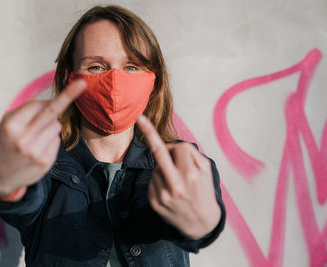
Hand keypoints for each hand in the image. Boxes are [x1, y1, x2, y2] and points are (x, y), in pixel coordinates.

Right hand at [0, 80, 86, 199]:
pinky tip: (37, 149)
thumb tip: (53, 102)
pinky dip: (50, 140)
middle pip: (52, 112)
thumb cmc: (3, 144)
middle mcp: (24, 138)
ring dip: (49, 126)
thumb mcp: (7, 125)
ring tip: (34, 138)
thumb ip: (27, 112)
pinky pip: (57, 140)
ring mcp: (36, 151)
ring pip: (56, 126)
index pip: (38, 104)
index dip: (54, 97)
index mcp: (11, 125)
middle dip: (68, 96)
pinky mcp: (46, 162)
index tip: (76, 84)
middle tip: (82, 83)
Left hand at [136, 115, 220, 238]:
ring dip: (163, 168)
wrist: (200, 223)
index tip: (162, 135)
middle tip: (139, 118)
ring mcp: (163, 194)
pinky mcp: (154, 202)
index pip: (179, 148)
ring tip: (176, 181)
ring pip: (156, 167)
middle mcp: (176, 185)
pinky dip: (158, 180)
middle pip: (159, 153)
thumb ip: (190, 154)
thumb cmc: (203, 190)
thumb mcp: (206, 170)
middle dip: (149, 133)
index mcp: (192, 175)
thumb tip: (166, 145)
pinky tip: (169, 190)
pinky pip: (152, 180)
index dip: (178, 147)